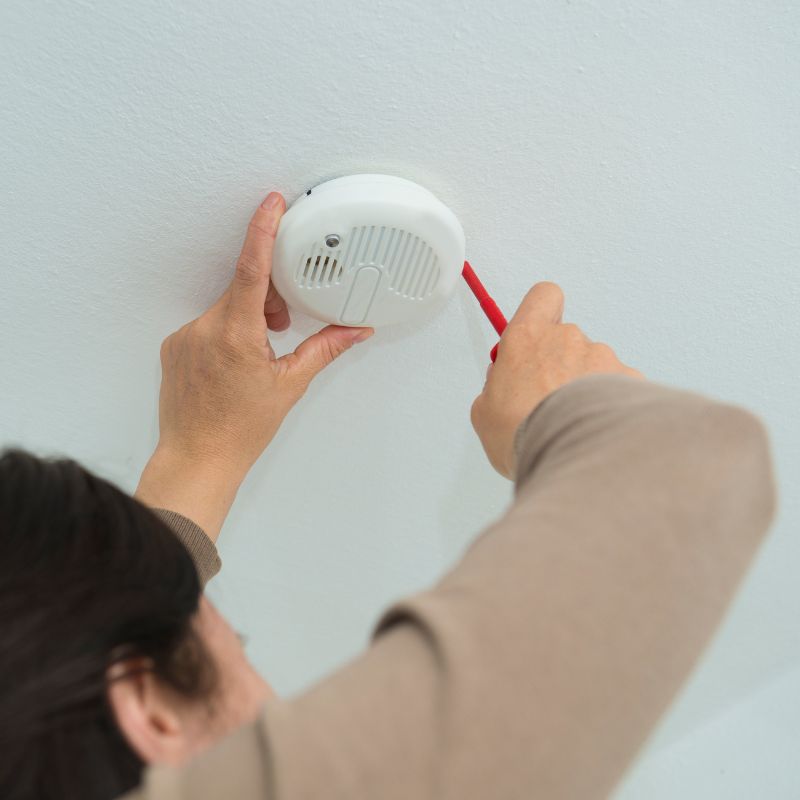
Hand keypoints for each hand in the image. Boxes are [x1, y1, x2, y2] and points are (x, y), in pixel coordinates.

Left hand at [136, 192, 372, 537]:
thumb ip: (324, 348)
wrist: (198, 458)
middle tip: (281, 325)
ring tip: (258, 351)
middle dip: (267, 299)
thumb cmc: (240, 430)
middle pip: (242, 289)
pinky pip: (207, 323)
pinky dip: (226, 331)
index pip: (252, 270)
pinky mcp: (175, 345)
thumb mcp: (290, 385)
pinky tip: (233, 363)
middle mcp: (205, 329)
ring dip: (246, 317)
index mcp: (236, 335)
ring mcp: (185, 337)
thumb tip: (355, 331)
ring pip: (225, 307)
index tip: (271, 204)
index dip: (263, 231)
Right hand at [470, 282, 642, 478]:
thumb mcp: (484, 412)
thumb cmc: (522, 434)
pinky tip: (594, 426)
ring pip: (593, 364)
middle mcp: (567, 338)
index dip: (541, 312)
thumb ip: (496, 388)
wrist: (569, 455)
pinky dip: (607, 402)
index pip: (543, 297)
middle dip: (559, 363)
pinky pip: (616, 385)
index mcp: (527, 338)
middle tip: (546, 397)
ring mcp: (601, 356)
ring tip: (571, 421)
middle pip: (566, 338)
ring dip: (584, 386)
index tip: (535, 333)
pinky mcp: (628, 377)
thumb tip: (504, 386)